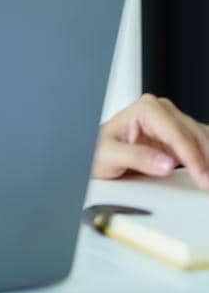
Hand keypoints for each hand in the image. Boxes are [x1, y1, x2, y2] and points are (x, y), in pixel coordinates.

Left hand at [92, 93, 208, 188]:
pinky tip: (208, 170)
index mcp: (145, 109)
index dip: (192, 157)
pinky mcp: (178, 137)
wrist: (95, 153)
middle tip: (208, 183)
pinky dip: (206, 157)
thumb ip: (137, 158)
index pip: (176, 133)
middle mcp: (161, 111)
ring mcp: (171, 122)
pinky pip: (200, 143)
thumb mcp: (110, 156)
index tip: (201, 176)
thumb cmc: (98, 150)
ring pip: (202, 138)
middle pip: (194, 134)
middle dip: (206, 160)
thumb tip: (166, 163)